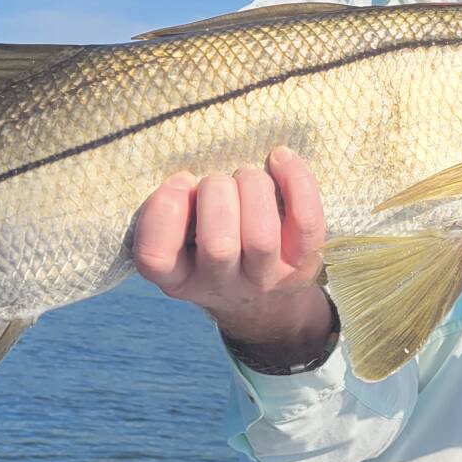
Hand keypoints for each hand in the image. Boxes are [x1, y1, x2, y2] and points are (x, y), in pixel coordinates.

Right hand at [132, 146, 333, 361]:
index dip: (164, 211)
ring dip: (252, 187)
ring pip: (261, 237)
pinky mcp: (303, 264)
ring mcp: (265, 279)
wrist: (262, 301)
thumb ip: (176, 211)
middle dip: (216, 192)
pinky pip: (306, 223)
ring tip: (247, 175)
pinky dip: (296, 181)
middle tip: (218, 181)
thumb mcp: (180, 242)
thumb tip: (188, 176)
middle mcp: (221, 285)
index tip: (180, 181)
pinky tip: (281, 159)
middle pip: (217, 245)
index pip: (155, 258)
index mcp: (179, 278)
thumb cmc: (210, 248)